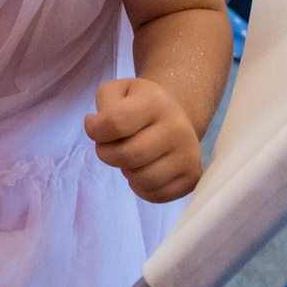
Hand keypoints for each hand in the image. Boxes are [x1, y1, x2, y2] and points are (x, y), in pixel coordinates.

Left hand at [86, 77, 202, 201]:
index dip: (94, 130)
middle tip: (109, 147)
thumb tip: (95, 127)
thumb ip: (103, 104)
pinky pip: (156, 195)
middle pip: (128, 155)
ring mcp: (189, 154)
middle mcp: (177, 127)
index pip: (114, 123)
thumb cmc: (138, 104)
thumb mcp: (116, 91)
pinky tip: (142, 170)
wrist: (173, 116)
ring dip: (126, 171)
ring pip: (142, 178)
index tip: (94, 127)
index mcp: (156, 102)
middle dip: (107, 154)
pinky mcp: (192, 177)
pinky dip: (141, 187)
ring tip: (129, 158)